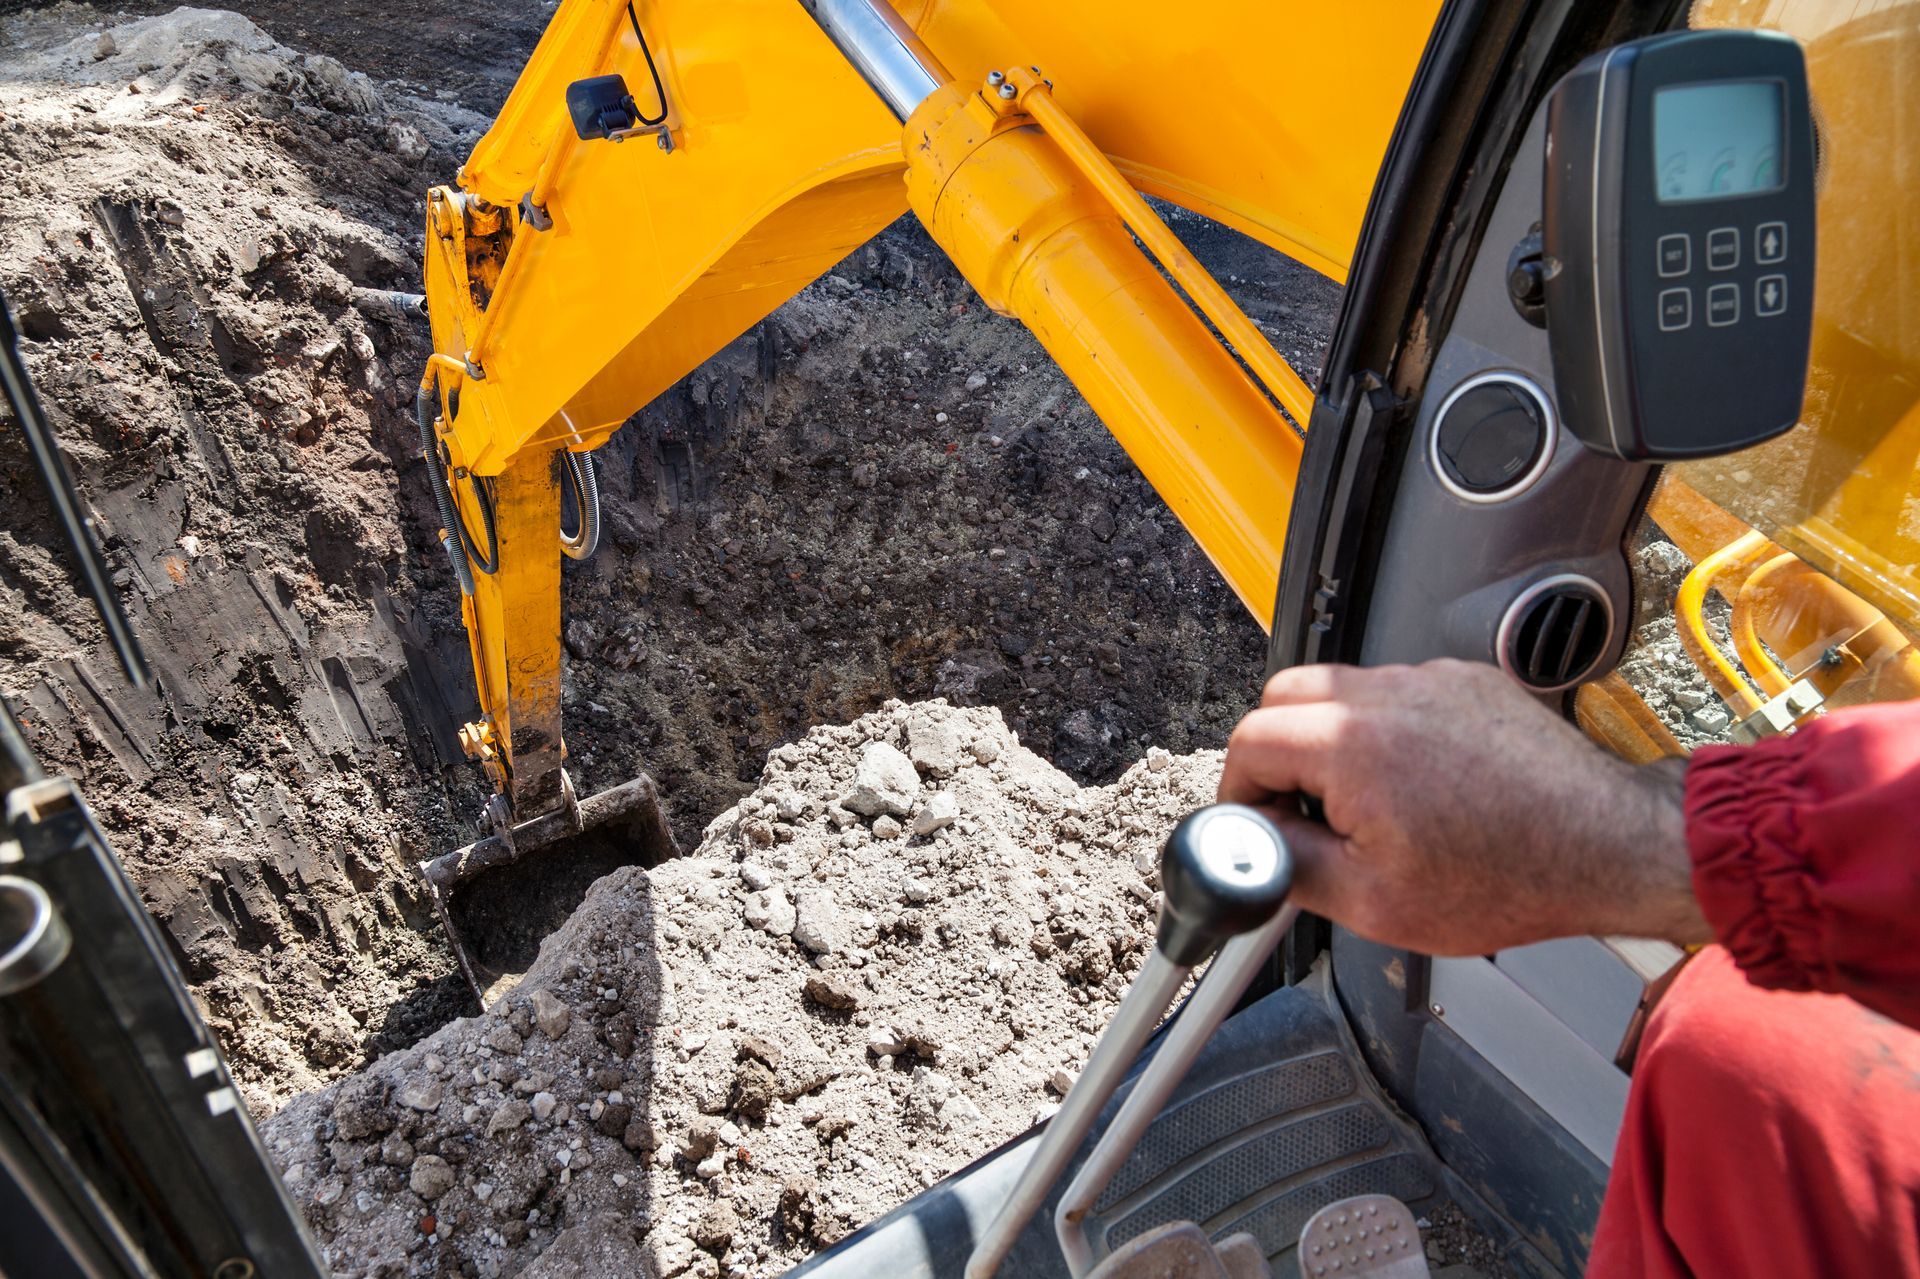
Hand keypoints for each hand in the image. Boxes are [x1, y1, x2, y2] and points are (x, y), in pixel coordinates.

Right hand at [1218, 659, 1710, 954]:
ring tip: (1366, 806)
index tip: (1260, 824)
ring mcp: (1431, 679)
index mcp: (1351, 744)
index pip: (1249, 741)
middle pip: (1284, 696)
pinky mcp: (1467, 681)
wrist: (1607, 848)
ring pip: (1341, 690)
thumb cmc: (1510, 878)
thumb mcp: (1371, 901)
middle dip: (1275, 753)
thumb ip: (1290, 864)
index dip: (1241, 791)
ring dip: (1330, 741)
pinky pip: (1398, 692)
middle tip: (1298, 811)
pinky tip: (1418, 785)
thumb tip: (1251, 845)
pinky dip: (1387, 730)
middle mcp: (1387, 694)